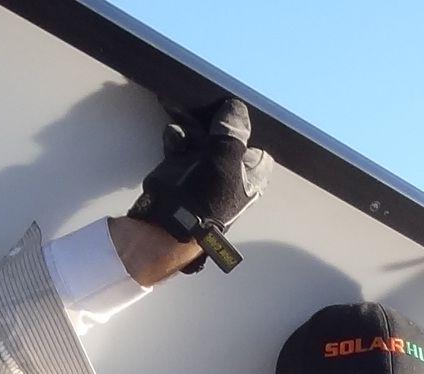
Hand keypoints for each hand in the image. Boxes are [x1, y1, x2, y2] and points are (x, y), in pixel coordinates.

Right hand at [127, 96, 271, 272]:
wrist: (167, 223)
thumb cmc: (207, 199)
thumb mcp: (227, 161)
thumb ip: (233, 132)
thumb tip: (235, 108)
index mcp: (250, 177)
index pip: (257, 146)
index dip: (248, 128)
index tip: (235, 107)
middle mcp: (229, 172)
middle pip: (226, 135)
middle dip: (212, 117)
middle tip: (201, 100)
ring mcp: (205, 170)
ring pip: (202, 135)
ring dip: (190, 121)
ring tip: (178, 106)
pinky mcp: (182, 167)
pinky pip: (181, 142)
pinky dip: (177, 136)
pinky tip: (174, 135)